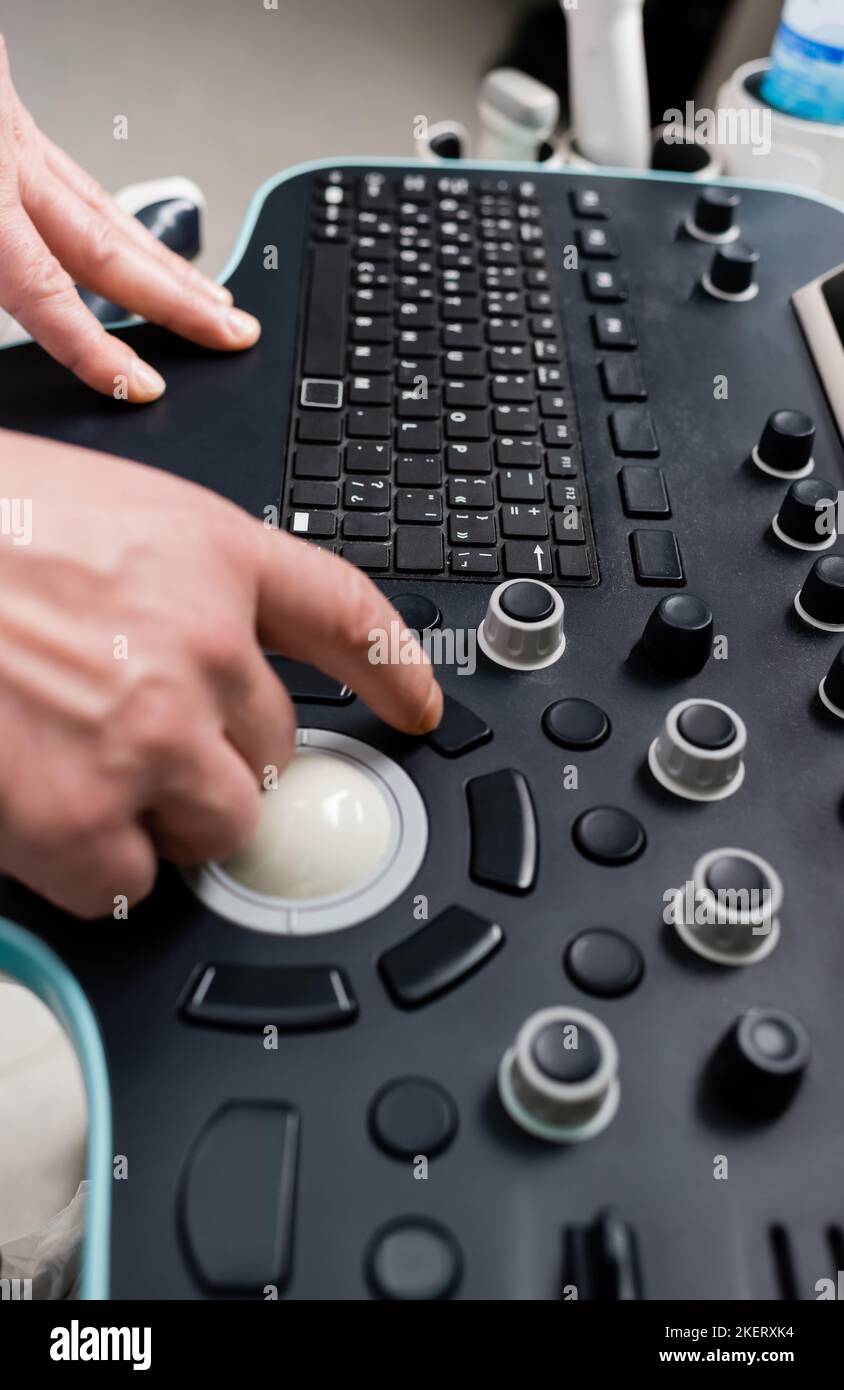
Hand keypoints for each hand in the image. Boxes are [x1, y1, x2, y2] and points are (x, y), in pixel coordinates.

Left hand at [0, 34, 258, 401]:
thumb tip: (1, 305)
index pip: (48, 292)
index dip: (97, 350)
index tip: (140, 387)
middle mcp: (4, 160)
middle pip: (108, 248)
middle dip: (179, 303)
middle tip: (233, 334)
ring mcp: (9, 134)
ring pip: (105, 211)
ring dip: (168, 265)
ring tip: (212, 299)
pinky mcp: (1, 114)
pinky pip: (74, 177)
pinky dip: (115, 218)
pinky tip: (133, 237)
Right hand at [0, 430, 442, 917]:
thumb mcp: (93, 514)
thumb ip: (169, 582)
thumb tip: (199, 649)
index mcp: (211, 555)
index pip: (350, 616)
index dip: (398, 671)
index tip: (420, 708)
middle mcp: (203, 645)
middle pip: (275, 745)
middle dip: (218, 755)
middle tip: (135, 736)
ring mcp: (151, 736)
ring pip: (219, 825)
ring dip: (165, 816)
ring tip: (80, 772)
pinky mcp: (85, 818)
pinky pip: (130, 881)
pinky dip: (92, 867)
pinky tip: (41, 817)